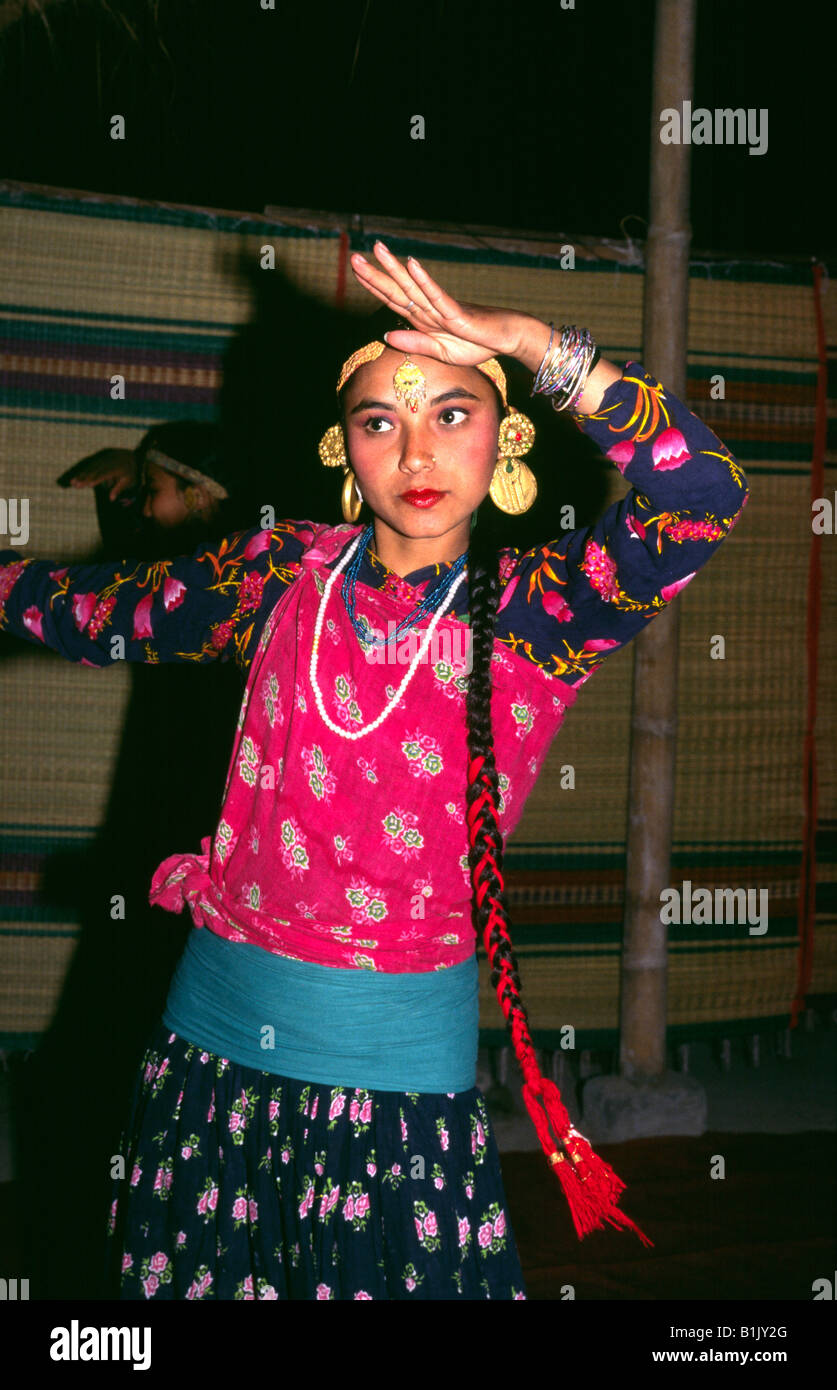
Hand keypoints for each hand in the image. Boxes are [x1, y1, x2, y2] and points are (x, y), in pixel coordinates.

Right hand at [56, 448, 138, 500]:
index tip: (88, 485)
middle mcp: (108, 462)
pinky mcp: (100, 458)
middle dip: (84, 478)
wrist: (131, 455)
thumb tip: (111, 499)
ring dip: (81, 475)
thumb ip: (119, 489)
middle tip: (75, 485)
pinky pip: (90, 464)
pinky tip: (77, 476)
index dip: (96, 479)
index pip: (104, 474)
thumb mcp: (129, 481)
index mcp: (117, 467)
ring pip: (90, 467)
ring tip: (73, 482)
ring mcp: (103, 459)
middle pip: (94, 471)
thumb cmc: (131, 472)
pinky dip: (83, 470)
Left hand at [350, 241, 528, 364]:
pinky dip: (425, 280)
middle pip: (397, 290)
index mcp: (423, 319)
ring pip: (413, 287)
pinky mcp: (457, 312)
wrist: (506, 339)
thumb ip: (415, 343)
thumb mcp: (440, 352)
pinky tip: (412, 265)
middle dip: (374, 274)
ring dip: (394, 268)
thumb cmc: (477, 344)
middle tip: (353, 257)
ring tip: (377, 249)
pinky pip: (438, 295)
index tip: (356, 272)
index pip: (393, 301)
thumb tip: (386, 336)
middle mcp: (428, 309)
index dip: (374, 287)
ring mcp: (441, 308)